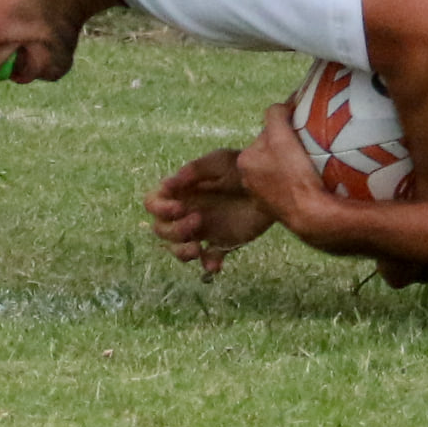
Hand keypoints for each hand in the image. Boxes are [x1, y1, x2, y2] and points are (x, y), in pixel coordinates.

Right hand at [144, 148, 274, 276]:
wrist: (274, 184)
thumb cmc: (243, 168)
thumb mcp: (220, 161)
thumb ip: (194, 170)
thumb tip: (167, 184)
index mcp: (182, 192)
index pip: (153, 203)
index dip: (159, 208)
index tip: (178, 208)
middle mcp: (187, 212)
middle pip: (162, 230)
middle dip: (174, 230)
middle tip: (198, 221)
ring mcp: (203, 229)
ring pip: (178, 249)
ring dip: (181, 252)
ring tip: (198, 249)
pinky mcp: (222, 242)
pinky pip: (209, 259)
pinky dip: (209, 264)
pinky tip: (215, 264)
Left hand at [237, 102, 335, 241]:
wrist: (309, 214)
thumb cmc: (294, 173)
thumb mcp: (282, 136)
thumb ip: (277, 115)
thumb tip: (282, 104)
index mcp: (245, 161)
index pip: (266, 135)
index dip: (284, 131)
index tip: (300, 134)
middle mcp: (248, 180)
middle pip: (271, 154)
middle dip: (286, 149)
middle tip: (306, 149)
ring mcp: (262, 198)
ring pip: (279, 172)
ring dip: (291, 167)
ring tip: (310, 166)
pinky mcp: (277, 212)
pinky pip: (287, 189)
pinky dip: (295, 184)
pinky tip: (308, 184)